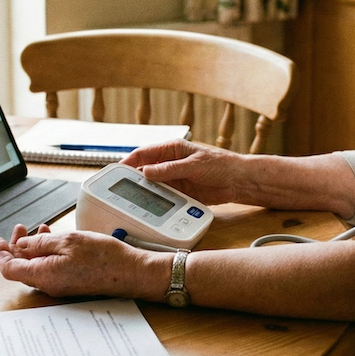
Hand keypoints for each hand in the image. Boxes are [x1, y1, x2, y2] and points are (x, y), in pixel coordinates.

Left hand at [0, 224, 166, 298]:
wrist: (129, 272)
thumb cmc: (103, 257)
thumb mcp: (67, 240)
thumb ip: (40, 243)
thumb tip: (21, 245)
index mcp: (43, 275)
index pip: (8, 268)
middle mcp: (48, 284)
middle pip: (20, 267)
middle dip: (15, 246)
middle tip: (19, 229)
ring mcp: (59, 285)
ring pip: (35, 267)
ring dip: (32, 248)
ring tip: (37, 229)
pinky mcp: (69, 282)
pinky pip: (48, 268)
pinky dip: (45, 253)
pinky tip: (52, 240)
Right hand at [121, 139, 247, 204]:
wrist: (237, 182)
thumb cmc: (220, 165)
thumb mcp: (194, 165)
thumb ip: (170, 169)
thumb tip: (147, 171)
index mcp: (172, 149)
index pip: (144, 153)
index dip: (129, 161)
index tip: (117, 171)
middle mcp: (169, 163)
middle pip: (144, 170)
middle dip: (133, 178)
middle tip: (121, 189)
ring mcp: (173, 178)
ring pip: (152, 185)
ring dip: (145, 192)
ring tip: (133, 200)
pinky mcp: (179, 192)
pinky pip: (163, 197)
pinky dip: (156, 201)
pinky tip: (150, 206)